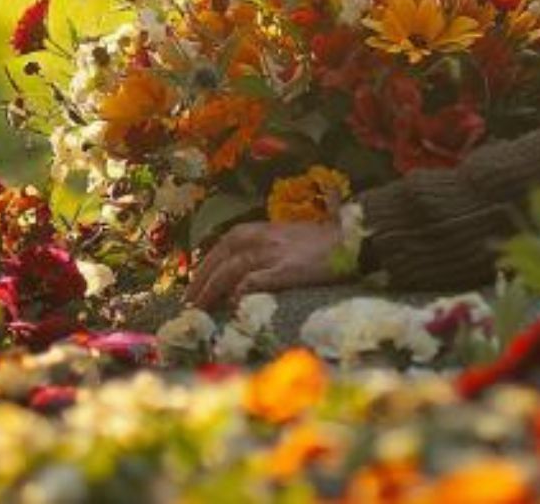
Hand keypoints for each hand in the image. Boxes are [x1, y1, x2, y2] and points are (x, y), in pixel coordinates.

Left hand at [186, 221, 341, 309]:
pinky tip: (232, 303)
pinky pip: (256, 279)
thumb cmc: (322, 243)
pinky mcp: (287, 270)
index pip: (223, 245)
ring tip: (199, 309)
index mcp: (261, 230)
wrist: (351, 240)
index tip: (193, 284)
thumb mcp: (288, 238)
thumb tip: (242, 275)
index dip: (205, 265)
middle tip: (188, 302)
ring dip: (211, 289)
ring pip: (232, 270)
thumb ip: (265, 249)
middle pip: (222, 258)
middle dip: (201, 280)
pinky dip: (240, 290)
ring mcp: (274, 254)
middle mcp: (263, 239)